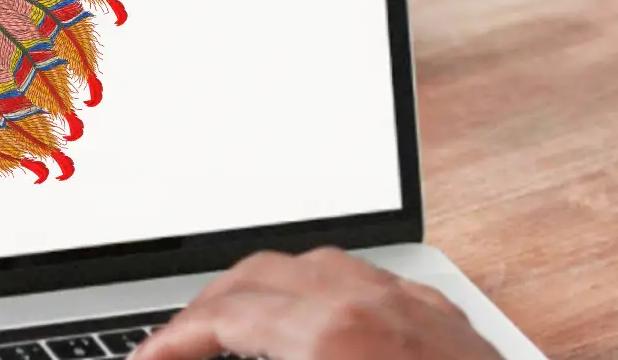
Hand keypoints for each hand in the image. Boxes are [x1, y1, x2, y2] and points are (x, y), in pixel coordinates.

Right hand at [132, 248, 503, 359]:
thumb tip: (203, 356)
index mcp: (329, 336)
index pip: (223, 318)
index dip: (172, 340)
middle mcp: (369, 304)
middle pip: (259, 276)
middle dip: (207, 308)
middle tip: (177, 346)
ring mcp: (411, 306)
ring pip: (316, 266)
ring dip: (263, 290)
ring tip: (237, 328)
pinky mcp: (445, 320)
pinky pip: (370, 283)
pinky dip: (324, 295)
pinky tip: (318, 325)